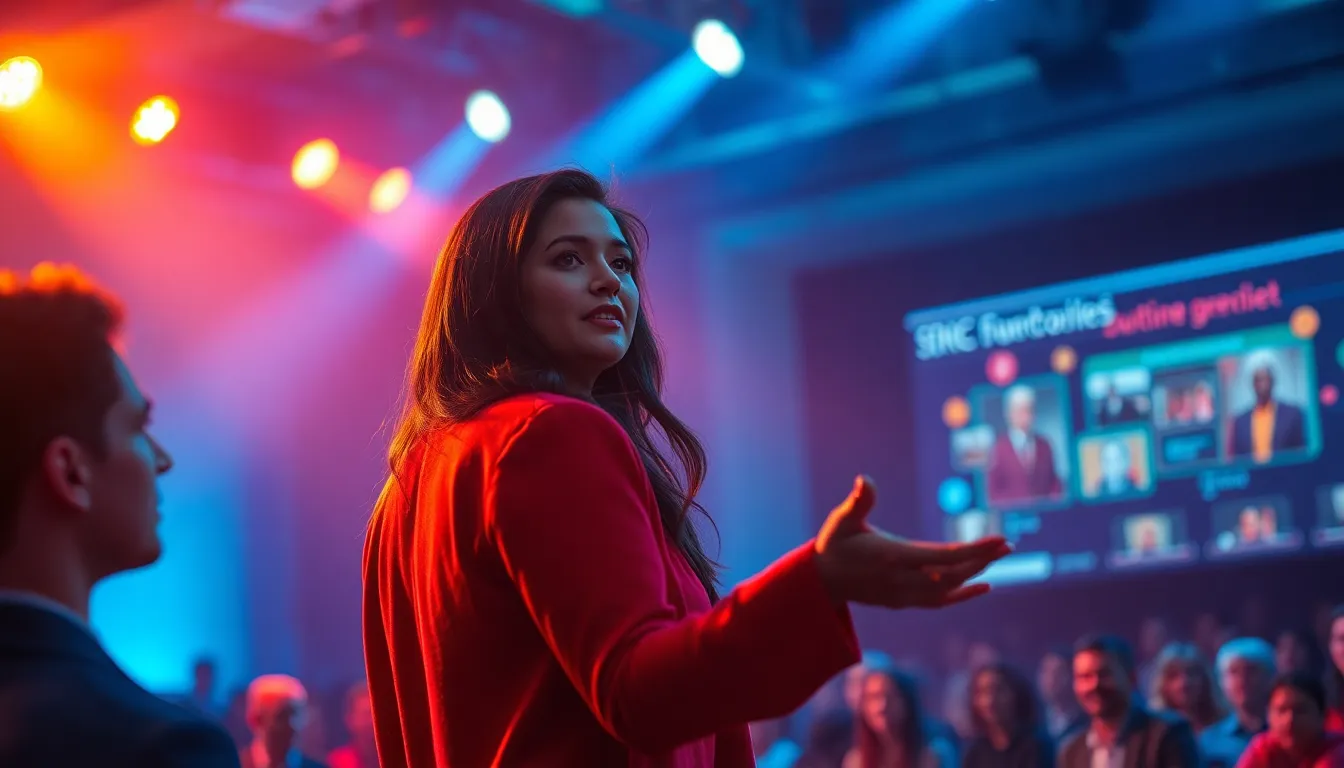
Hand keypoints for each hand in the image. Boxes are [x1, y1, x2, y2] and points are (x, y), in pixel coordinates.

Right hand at [814, 476, 1010, 608]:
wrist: (822, 582)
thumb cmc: (834, 545)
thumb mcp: (841, 520)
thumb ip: (857, 502)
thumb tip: (864, 480)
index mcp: (893, 558)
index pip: (943, 556)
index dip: (974, 549)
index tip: (999, 540)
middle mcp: (903, 581)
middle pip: (953, 574)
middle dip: (982, 559)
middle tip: (1009, 545)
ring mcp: (904, 595)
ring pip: (949, 588)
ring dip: (975, 572)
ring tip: (998, 556)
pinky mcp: (904, 601)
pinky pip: (941, 602)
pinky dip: (964, 594)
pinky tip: (985, 586)